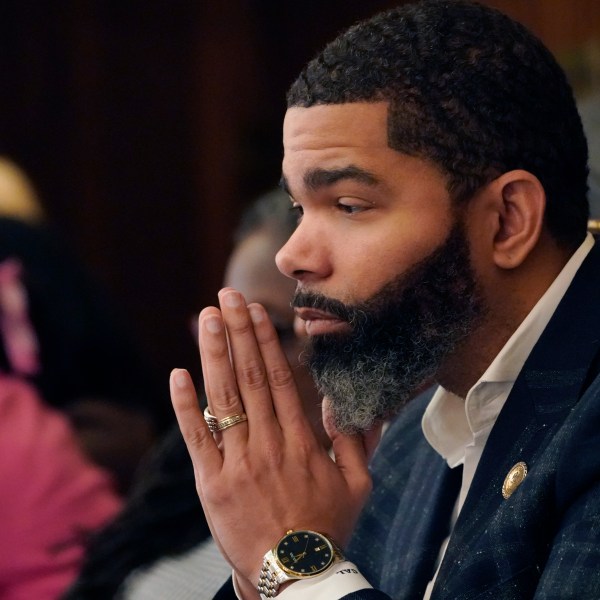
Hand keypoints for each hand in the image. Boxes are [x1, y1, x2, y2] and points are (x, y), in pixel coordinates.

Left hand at [170, 287, 372, 587]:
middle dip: (239, 331)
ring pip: (225, 398)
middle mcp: (269, 443)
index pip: (280, 378)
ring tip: (206, 317)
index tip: (258, 310)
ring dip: (214, 354)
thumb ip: (355, 439)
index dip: (267, 341)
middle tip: (228, 295)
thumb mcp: (358, 483)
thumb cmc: (328, 527)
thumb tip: (345, 402)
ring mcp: (238, 462)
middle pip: (251, 376)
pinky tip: (179, 373)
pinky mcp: (212, 483)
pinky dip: (186, 406)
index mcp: (302, 440)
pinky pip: (197, 438)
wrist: (296, 575)